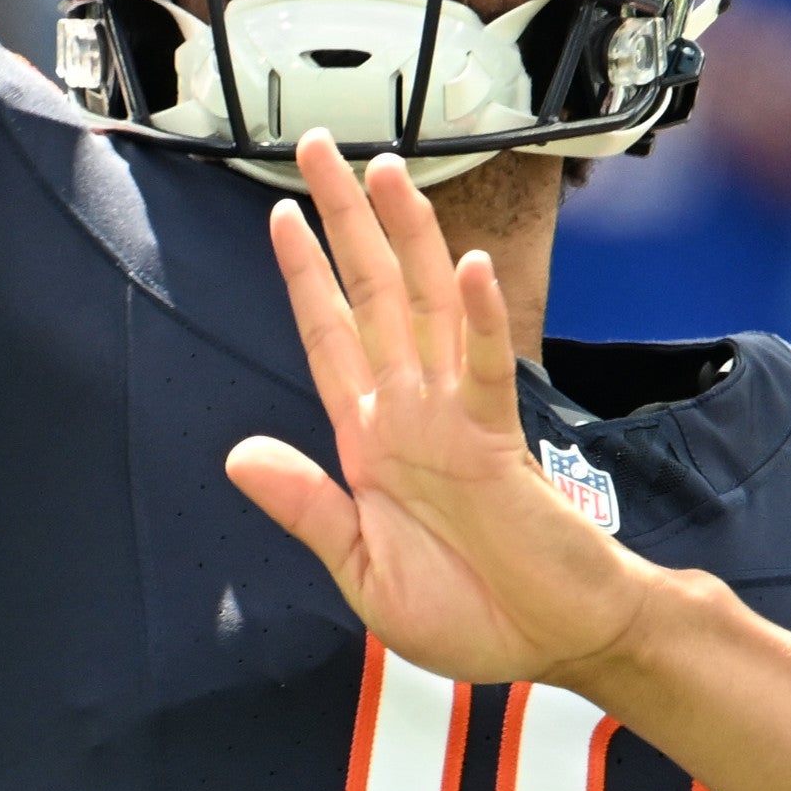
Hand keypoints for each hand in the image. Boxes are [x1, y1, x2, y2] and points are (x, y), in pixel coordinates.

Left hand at [222, 134, 671, 692]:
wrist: (551, 644)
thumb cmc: (470, 612)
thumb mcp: (362, 572)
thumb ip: (306, 510)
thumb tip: (239, 455)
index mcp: (372, 439)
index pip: (329, 336)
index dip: (305, 276)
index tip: (282, 215)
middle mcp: (411, 411)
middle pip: (374, 293)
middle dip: (345, 221)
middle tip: (320, 147)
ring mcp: (455, 418)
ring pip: (427, 307)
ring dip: (408, 238)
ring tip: (387, 172)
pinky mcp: (499, 440)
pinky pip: (485, 369)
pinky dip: (478, 318)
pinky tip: (470, 267)